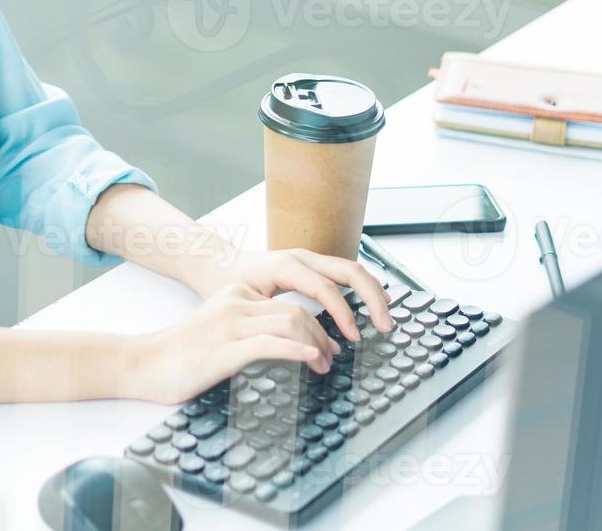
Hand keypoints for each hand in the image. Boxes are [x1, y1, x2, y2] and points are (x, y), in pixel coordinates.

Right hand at [125, 282, 341, 404]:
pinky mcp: (225, 349)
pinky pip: (270, 344)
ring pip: (289, 323)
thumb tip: (283, 345)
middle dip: (323, 335)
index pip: (288, 303)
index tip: (326, 345)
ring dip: (316, 344)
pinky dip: (297, 350)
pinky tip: (310, 360)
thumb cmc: (179, 355)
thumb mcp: (218, 330)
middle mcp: (234, 304)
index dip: (316, 324)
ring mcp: (230, 325)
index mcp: (234, 295)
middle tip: (332, 357)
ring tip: (324, 365)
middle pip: (295, 311)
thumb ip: (247, 329)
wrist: (143, 363)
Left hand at [189, 246, 394, 341]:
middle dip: (373, 298)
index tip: (353, 338)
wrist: (215, 263)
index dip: (343, 314)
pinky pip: (344, 272)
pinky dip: (363, 287)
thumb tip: (296, 343)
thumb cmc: (225, 283)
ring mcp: (309, 258)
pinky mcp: (311, 265)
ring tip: (386, 317)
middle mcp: (302, 257)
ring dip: (373, 291)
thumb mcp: (244, 302)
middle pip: (350, 270)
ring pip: (352, 268)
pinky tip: (372, 303)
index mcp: (286, 265)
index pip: (326, 288)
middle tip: (386, 326)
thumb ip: (270, 318)